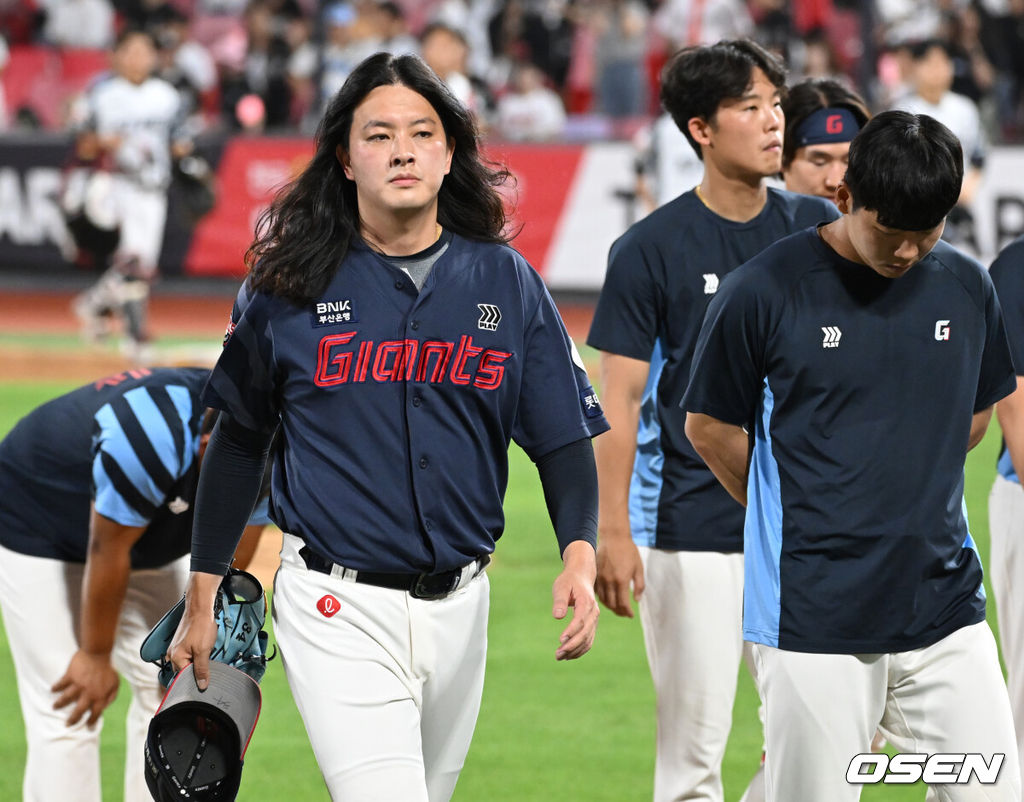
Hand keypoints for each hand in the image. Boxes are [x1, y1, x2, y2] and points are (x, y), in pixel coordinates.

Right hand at [52, 649, 118, 726]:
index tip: (88, 726)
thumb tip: (104, 707)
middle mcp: (88, 693)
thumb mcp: (115, 683)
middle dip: (72, 719)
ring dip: (59, 704)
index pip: (96, 713)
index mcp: (100, 695)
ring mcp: (78, 685)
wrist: (99, 652)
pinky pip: (61, 684)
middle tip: (67, 724)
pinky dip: (56, 687)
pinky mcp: (70, 676)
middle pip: (78, 710)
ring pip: (66, 698)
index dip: (92, 721)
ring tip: (54, 707)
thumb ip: (111, 696)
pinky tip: (52, 689)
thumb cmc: (108, 668)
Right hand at [167, 605, 217, 690]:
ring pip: (186, 663)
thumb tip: (201, 685)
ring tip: (207, 661)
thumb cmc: (202, 626)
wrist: (201, 607)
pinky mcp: (182, 642)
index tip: (206, 684)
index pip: (184, 678)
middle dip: (195, 673)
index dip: (196, 681)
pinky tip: (204, 654)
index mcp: (175, 658)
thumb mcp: (204, 650)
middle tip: (209, 674)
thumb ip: (202, 669)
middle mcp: (172, 654)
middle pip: (184, 671)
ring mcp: (176, 648)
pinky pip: (187, 655)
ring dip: (196, 664)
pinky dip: (195, 657)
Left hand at [552, 541, 598, 659]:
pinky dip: (580, 649)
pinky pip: (589, 640)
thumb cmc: (569, 581)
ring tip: (559, 657)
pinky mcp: (592, 624)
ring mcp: (594, 620)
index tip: (560, 640)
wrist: (581, 576)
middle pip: (585, 633)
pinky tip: (568, 655)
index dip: (571, 631)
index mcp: (586, 603)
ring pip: (588, 639)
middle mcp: (593, 613)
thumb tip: (557, 616)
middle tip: (557, 654)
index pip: (580, 621)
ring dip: (575, 650)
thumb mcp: (561, 586)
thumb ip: (560, 601)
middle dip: (572, 646)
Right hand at [594, 529, 644, 617]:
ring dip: (610, 606)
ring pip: (603, 599)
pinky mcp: (596, 574)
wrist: (614, 537)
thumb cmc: (629, 551)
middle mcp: (609, 581)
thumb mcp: (639, 568)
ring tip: (617, 608)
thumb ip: (639, 586)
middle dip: (619, 612)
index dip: (627, 612)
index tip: (631, 615)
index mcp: (621, 580)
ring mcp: (600, 578)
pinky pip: (597, 591)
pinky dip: (602, 598)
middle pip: (612, 604)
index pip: (622, 604)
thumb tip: (636, 600)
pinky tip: (608, 598)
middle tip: (624, 613)